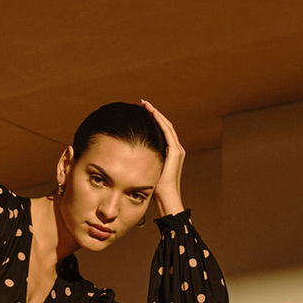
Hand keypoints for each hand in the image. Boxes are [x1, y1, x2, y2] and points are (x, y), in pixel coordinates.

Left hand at [140, 99, 185, 215]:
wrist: (166, 198)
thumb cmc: (155, 190)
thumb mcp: (146, 171)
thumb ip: (142, 163)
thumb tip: (126, 158)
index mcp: (170, 154)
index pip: (162, 132)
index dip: (153, 120)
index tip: (141, 112)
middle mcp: (176, 150)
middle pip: (165, 125)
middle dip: (153, 113)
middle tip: (142, 103)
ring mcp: (177, 150)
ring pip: (166, 125)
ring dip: (156, 113)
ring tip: (145, 104)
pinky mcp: (175, 152)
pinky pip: (167, 131)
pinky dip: (159, 120)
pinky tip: (151, 113)